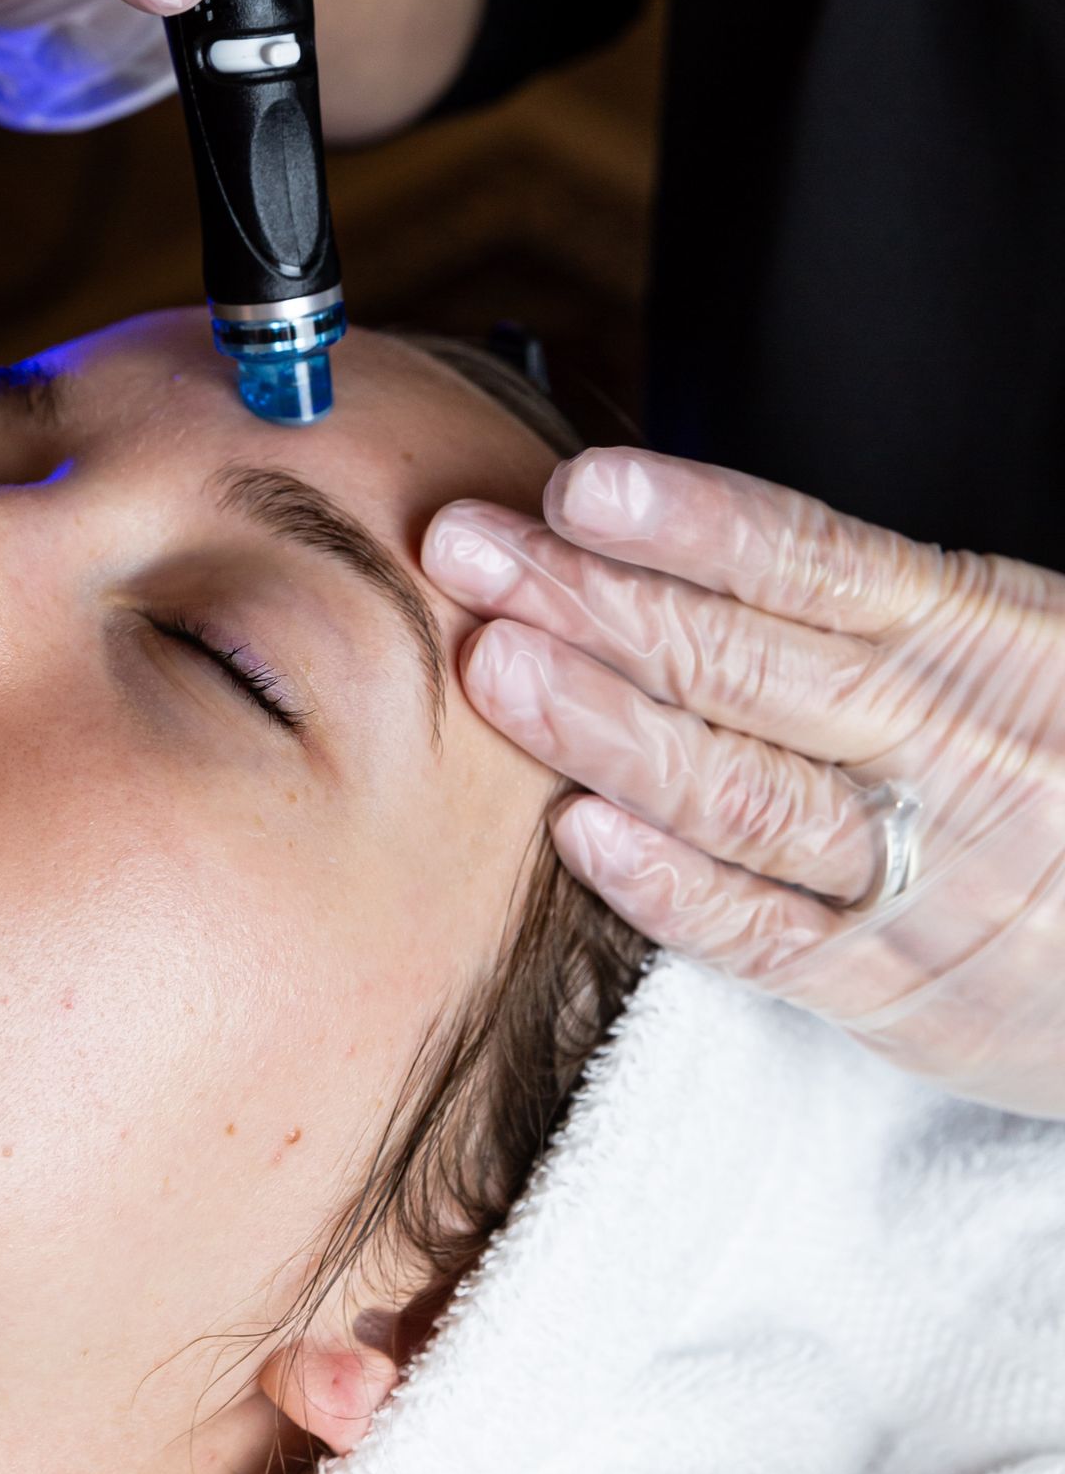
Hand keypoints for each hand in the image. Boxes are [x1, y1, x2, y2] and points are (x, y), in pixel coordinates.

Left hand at [423, 451, 1064, 1115]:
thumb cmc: (1062, 762)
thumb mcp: (1012, 645)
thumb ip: (866, 606)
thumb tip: (665, 533)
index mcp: (982, 636)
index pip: (814, 563)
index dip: (689, 523)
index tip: (578, 488)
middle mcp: (950, 748)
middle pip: (744, 660)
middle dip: (590, 596)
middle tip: (467, 545)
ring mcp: (919, 872)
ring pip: (741, 790)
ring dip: (604, 723)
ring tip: (493, 665)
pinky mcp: (894, 986)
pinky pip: (767, 932)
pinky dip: (669, 884)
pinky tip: (578, 833)